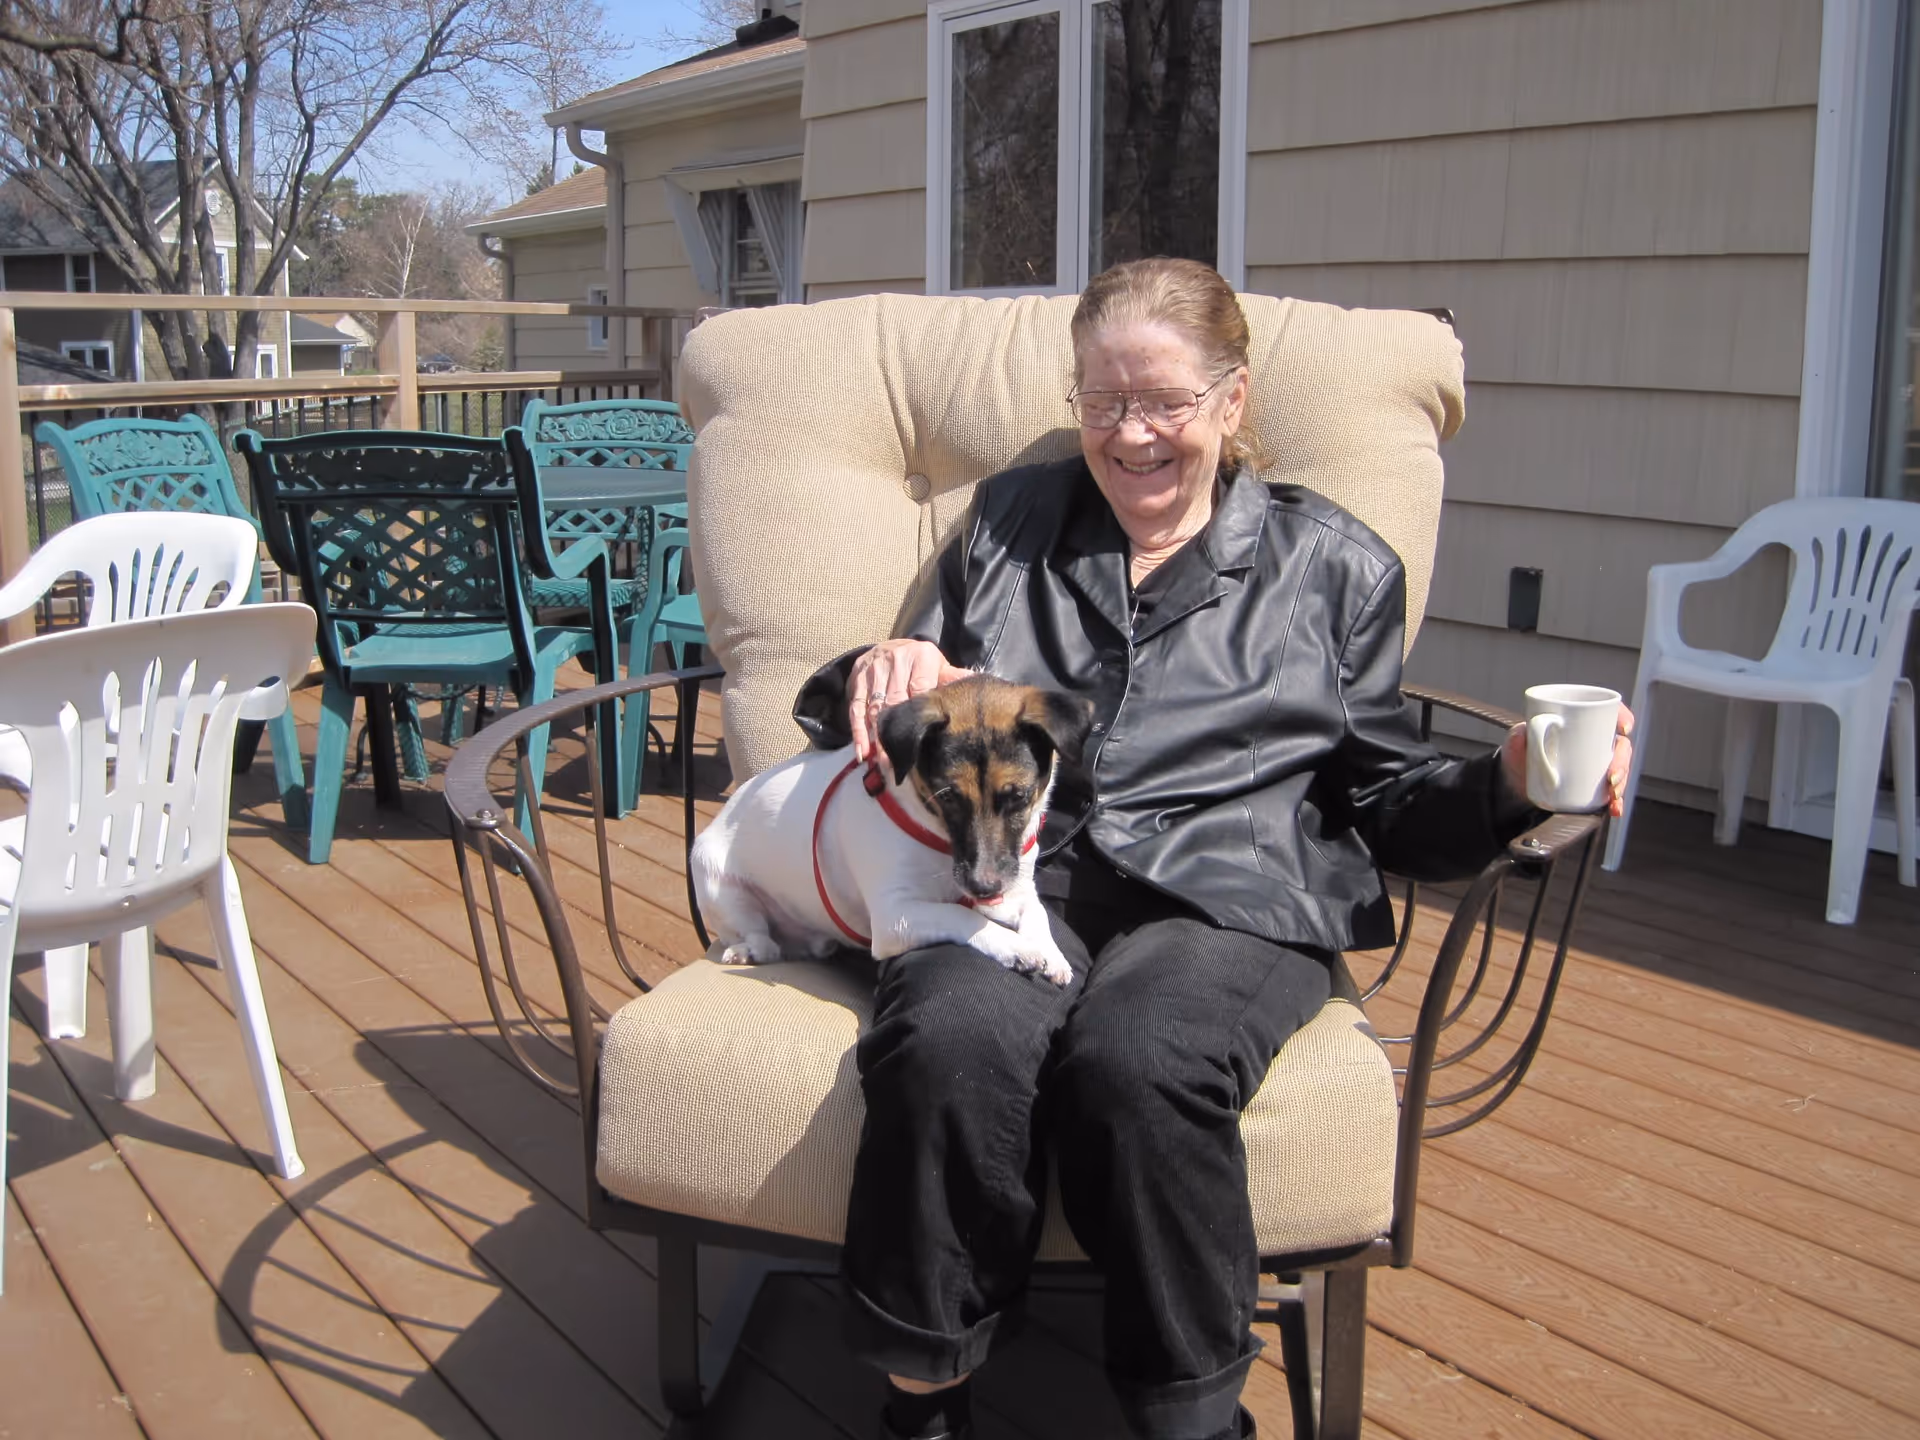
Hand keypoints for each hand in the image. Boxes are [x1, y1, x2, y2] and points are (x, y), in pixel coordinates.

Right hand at [847, 639, 971, 761]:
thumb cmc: (920, 665)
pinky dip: (858, 732)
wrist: (890, 647)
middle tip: (900, 762)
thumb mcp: (940, 667)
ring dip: (878, 739)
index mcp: (921, 657)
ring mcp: (874, 671)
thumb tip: (976, 686)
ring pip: (875, 709)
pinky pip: (856, 708)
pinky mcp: (857, 680)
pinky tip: (863, 752)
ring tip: (883, 764)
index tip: (922, 740)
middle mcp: (896, 661)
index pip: (921, 688)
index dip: (920, 715)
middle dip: (897, 734)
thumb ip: (954, 679)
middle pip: (896, 702)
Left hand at [1501, 704, 1634, 816]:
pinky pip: (1612, 793)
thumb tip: (1522, 733)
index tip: (1624, 727)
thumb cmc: (1521, 753)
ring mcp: (1597, 765)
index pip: (1609, 713)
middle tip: (1611, 775)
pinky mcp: (1595, 786)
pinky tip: (1615, 808)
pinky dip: (1617, 802)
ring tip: (1612, 793)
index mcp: (1581, 723)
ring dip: (1623, 782)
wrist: (1516, 782)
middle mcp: (1594, 743)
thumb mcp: (1516, 742)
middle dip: (1622, 760)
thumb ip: (1517, 736)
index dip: (1623, 716)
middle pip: (1620, 745)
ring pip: (1620, 769)